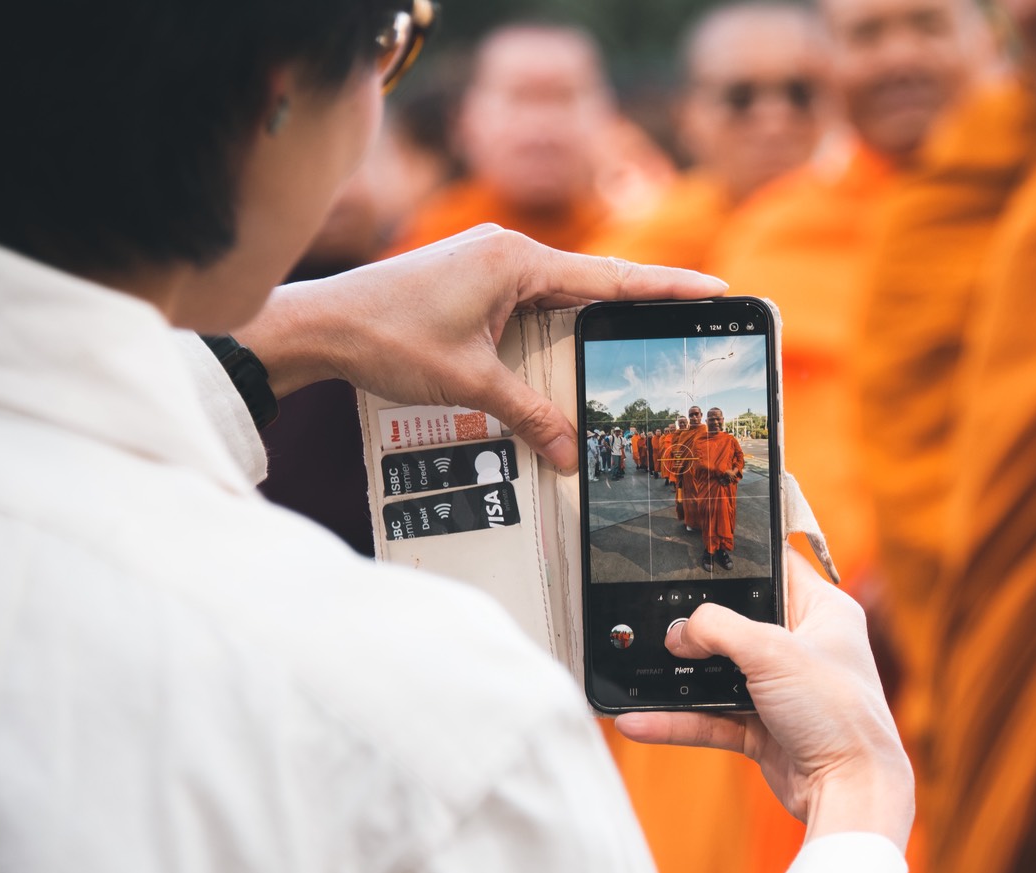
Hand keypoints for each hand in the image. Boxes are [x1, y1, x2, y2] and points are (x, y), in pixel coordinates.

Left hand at [234, 226, 726, 471]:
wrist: (319, 325)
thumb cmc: (386, 339)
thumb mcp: (470, 382)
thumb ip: (529, 415)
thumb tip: (573, 456)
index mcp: (516, 261)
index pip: (610, 277)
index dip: (667, 287)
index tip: (715, 288)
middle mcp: (508, 252)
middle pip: (592, 282)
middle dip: (639, 305)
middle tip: (692, 319)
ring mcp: (488, 262)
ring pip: (561, 294)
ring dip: (594, 320)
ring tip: (643, 342)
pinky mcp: (472, 280)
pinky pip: (532, 301)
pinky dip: (556, 326)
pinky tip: (573, 349)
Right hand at [615, 549, 913, 851]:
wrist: (849, 791)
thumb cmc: (838, 713)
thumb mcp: (772, 652)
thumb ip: (717, 629)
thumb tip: (677, 633)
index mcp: (824, 611)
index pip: (777, 566)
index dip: (741, 557)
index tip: (696, 553)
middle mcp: (803, 646)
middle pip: (738, 621)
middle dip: (696, 625)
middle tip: (657, 617)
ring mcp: (781, 689)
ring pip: (718, 673)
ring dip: (679, 677)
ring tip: (635, 669)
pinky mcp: (763, 728)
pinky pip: (710, 717)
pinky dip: (678, 720)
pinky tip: (639, 720)